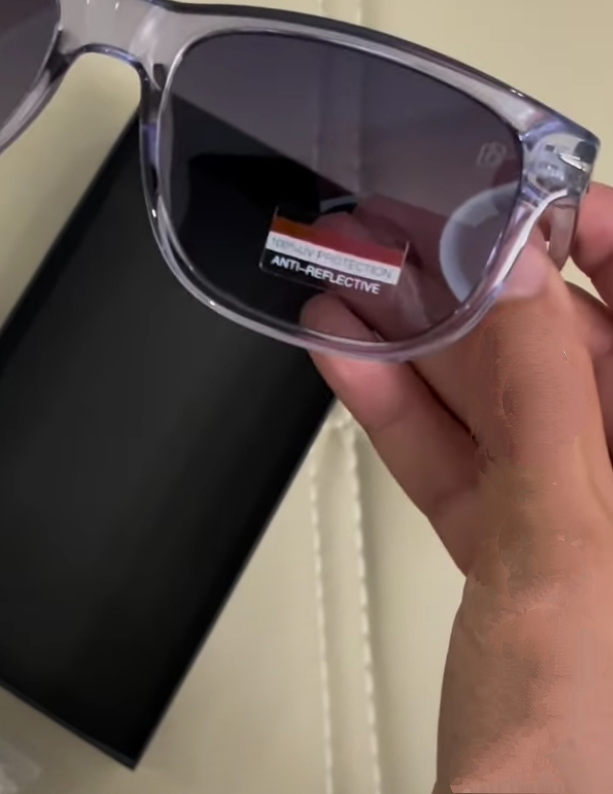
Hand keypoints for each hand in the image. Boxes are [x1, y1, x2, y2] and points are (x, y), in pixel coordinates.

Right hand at [314, 184, 612, 791]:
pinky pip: (462, 463)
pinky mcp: (520, 559)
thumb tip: (514, 278)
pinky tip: (352, 359)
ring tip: (365, 284)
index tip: (543, 202)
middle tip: (423, 238)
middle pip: (580, 360)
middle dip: (494, 294)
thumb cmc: (590, 752)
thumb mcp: (573, 545)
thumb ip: (545, 399)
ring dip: (428, 347)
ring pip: (509, 410)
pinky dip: (401, 411)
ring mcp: (589, 531)